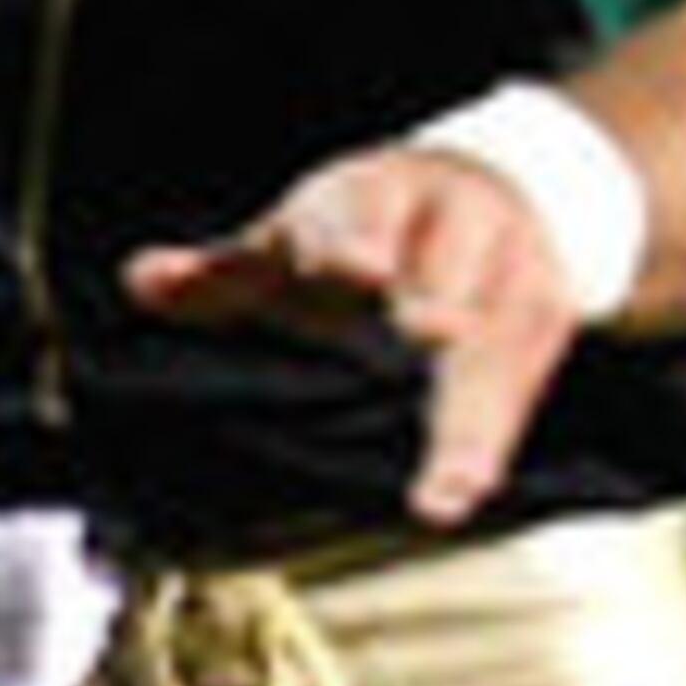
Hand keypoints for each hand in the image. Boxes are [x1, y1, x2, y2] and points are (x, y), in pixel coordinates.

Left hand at [125, 137, 582, 524]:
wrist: (496, 192)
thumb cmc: (369, 232)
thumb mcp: (293, 242)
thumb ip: (223, 273)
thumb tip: (141, 282)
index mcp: (372, 194)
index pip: (360, 213)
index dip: (355, 241)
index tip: (356, 269)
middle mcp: (451, 219)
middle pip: (446, 267)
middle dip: (438, 299)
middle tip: (431, 330)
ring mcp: (508, 265)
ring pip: (495, 337)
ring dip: (473, 414)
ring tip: (452, 482)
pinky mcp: (544, 316)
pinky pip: (521, 386)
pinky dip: (491, 442)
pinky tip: (463, 493)